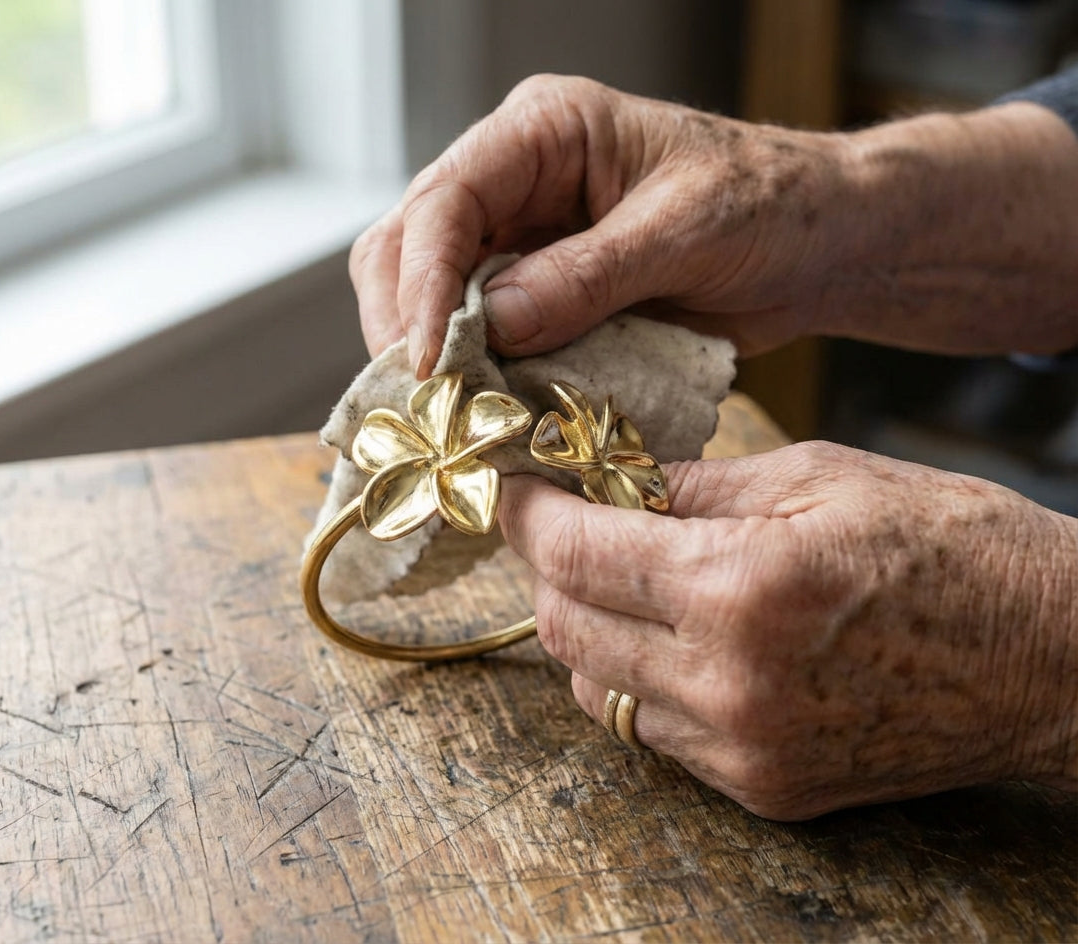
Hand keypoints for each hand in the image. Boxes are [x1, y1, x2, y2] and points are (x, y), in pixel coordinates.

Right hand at [351, 74, 1077, 377]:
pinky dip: (476, 377)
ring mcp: (522, 240)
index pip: (446, 199)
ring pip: (430, 296)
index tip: (428, 360)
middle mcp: (516, 181)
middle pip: (408, 246)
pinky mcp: (539, 295)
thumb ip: (590, 274)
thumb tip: (492, 323)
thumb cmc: (769, 206)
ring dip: (432, 358)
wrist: (816, 245)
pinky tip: (484, 412)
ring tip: (447, 415)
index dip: (424, 283)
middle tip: (424, 401)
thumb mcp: (687, 230)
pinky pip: (481, 337)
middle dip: (407, 325)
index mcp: (545, 132)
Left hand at [497, 443, 1076, 818]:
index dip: (527, 515)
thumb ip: (695, 487)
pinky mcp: (765, 786)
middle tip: (564, 523)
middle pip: (565, 629)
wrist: (1052, 659)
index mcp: (740, 586)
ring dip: (587, 628)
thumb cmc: (953, 546)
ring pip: (596, 689)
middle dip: (547, 569)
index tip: (514, 488)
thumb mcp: (817, 478)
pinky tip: (673, 636)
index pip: (576, 553)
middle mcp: (728, 682)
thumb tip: (611, 482)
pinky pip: (655, 732)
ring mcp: (744, 748)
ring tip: (622, 578)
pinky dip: (639, 679)